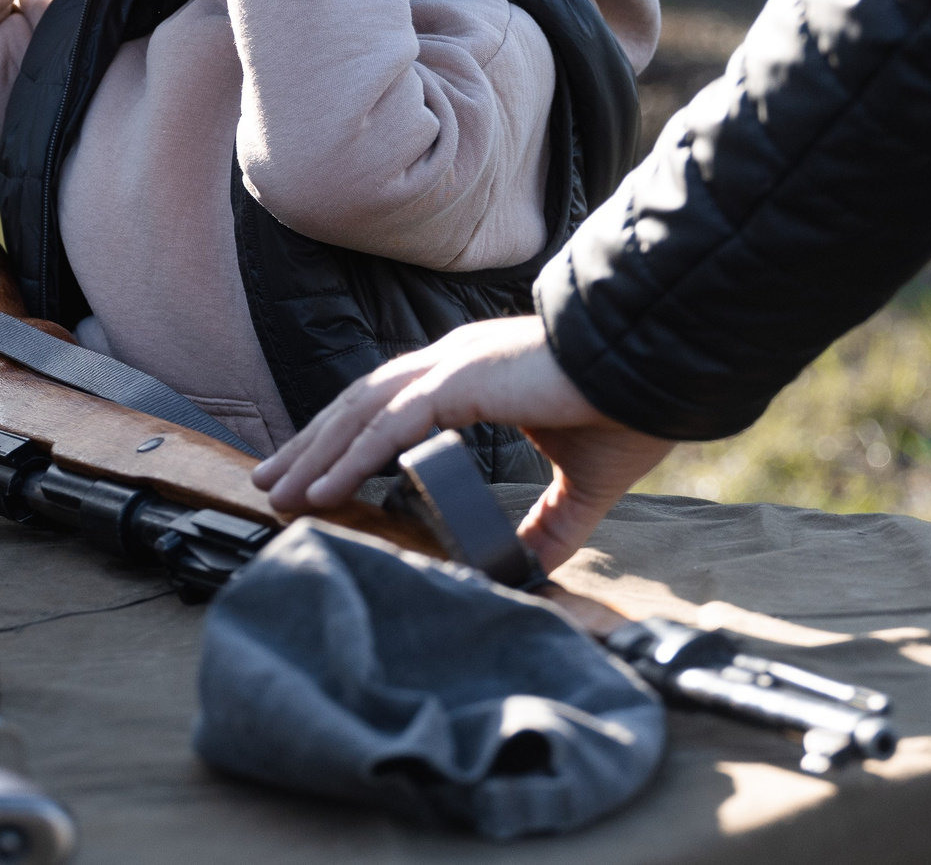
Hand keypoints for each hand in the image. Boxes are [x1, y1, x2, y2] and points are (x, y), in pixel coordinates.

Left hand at [251, 316, 677, 569]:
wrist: (658, 368)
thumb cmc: (626, 407)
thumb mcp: (581, 482)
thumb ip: (551, 525)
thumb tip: (529, 567)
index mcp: (472, 376)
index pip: (390, 405)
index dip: (347, 437)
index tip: (316, 472)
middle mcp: (450, 363)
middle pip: (358, 405)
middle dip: (311, 445)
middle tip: (272, 480)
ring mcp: (451, 367)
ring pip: (360, 412)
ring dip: (316, 453)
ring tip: (280, 490)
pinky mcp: (460, 383)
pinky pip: (388, 426)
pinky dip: (350, 458)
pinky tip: (323, 489)